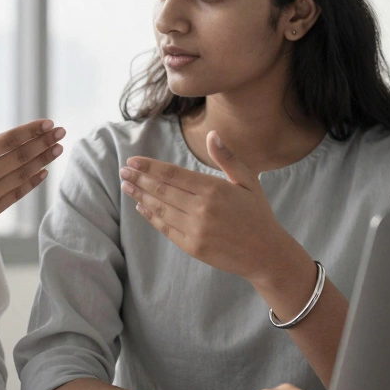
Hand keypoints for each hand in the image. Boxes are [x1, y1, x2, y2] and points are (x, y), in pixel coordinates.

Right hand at [0, 102, 63, 244]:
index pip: (8, 140)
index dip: (30, 130)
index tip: (48, 123)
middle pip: (21, 156)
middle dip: (43, 142)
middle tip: (61, 131)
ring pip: (22, 174)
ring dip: (43, 160)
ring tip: (58, 148)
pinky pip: (16, 195)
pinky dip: (31, 182)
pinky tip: (43, 172)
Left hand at [119, 130, 306, 290]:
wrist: (266, 254)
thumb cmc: (257, 214)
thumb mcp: (247, 181)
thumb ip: (227, 158)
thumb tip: (212, 134)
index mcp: (214, 189)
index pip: (173, 174)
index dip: (150, 167)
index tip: (133, 161)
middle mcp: (202, 209)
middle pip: (162, 190)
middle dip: (139, 179)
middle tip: (123, 171)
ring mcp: (195, 230)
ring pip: (160, 209)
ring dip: (140, 196)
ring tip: (126, 186)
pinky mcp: (192, 247)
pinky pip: (166, 228)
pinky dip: (151, 216)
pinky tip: (141, 207)